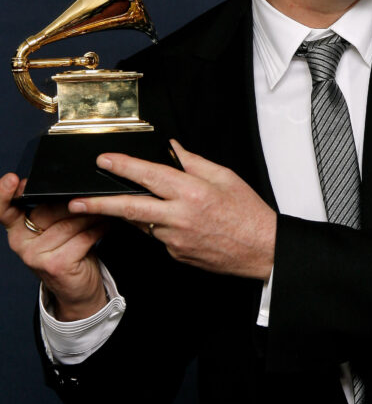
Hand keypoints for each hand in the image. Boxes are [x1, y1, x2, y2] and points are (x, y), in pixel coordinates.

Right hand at [0, 173, 108, 320]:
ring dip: (94, 213)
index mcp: (17, 230)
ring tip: (109, 206)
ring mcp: (37, 256)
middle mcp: (21, 244)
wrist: (77, 290)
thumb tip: (72, 185)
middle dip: (78, 201)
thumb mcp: (54, 231)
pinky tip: (109, 223)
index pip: (5, 210)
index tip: (13, 180)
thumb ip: (52, 211)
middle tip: (97, 193)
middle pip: (50, 209)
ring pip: (70, 222)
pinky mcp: (57, 264)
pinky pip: (83, 236)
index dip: (4, 194)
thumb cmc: (69, 253)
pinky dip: (100, 228)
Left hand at [68, 140, 276, 280]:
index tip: (103, 160)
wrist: (263, 250)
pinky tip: (171, 220)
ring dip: (133, 212)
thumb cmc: (248, 212)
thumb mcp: (225, 177)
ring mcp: (175, 240)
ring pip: (143, 223)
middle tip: (76, 202)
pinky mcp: (176, 255)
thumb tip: (172, 148)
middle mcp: (179, 217)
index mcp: (192, 192)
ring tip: (129, 203)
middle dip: (98, 204)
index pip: (149, 175)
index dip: (123, 166)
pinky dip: (157, 225)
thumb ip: (194, 161)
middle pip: (130, 208)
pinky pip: (157, 236)